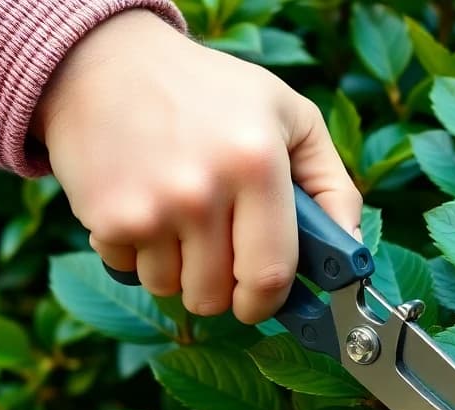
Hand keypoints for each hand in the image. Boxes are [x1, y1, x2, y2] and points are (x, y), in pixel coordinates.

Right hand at [32, 10, 362, 323]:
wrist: (106, 62)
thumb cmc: (211, 92)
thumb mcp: (290, 116)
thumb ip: (334, 184)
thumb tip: (350, 249)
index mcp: (256, 164)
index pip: (270, 274)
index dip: (268, 302)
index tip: (263, 301)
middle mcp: (201, 191)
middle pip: (216, 296)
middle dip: (223, 289)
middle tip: (220, 252)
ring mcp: (148, 208)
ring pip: (172, 290)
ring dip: (178, 270)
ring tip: (180, 218)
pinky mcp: (104, 217)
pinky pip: (130, 272)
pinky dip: (138, 253)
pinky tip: (144, 207)